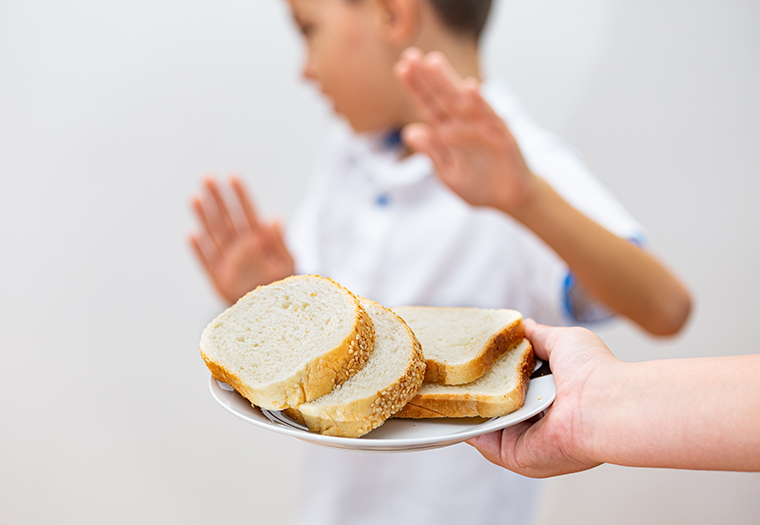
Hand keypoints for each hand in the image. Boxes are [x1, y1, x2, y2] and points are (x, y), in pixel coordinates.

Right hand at [189, 176, 293, 303]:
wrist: (274, 312)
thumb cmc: (282, 284)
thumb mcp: (288, 263)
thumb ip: (280, 243)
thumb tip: (273, 220)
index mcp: (258, 239)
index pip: (247, 213)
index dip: (241, 196)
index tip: (233, 177)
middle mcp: (239, 247)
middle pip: (226, 218)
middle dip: (217, 198)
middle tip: (207, 178)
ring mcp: (226, 261)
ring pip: (213, 234)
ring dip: (204, 216)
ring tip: (195, 197)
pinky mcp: (217, 278)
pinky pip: (206, 261)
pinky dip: (199, 250)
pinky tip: (192, 235)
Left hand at [394, 47, 537, 214]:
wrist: (508, 199)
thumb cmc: (477, 186)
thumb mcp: (448, 173)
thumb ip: (431, 152)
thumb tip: (409, 132)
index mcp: (446, 132)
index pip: (427, 106)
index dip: (415, 88)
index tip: (401, 69)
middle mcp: (462, 124)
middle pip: (442, 97)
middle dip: (427, 77)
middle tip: (411, 55)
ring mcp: (482, 126)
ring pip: (463, 101)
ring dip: (450, 82)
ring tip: (435, 63)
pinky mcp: (501, 134)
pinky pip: (489, 116)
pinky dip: (480, 102)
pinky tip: (470, 88)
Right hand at [467, 319, 616, 477]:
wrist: (604, 404)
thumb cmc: (593, 371)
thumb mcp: (563, 341)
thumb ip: (539, 336)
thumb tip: (521, 326)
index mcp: (552, 399)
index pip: (515, 387)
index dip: (495, 374)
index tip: (473, 359)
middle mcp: (539, 422)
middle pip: (496, 406)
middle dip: (475, 390)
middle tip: (454, 372)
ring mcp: (526, 439)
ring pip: (486, 423)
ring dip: (467, 407)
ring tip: (445, 385)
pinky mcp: (515, 454)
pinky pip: (482, 442)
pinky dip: (466, 426)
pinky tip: (454, 406)